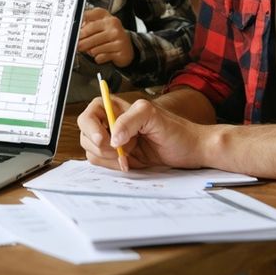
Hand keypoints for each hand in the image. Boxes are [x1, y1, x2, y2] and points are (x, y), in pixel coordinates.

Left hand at [78, 7, 134, 66]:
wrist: (127, 47)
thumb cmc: (111, 34)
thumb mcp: (102, 22)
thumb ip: (89, 20)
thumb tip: (77, 25)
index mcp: (108, 19)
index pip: (89, 23)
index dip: (79, 30)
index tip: (74, 33)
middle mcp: (114, 28)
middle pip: (90, 37)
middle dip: (81, 43)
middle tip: (78, 45)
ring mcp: (118, 40)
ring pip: (94, 49)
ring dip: (90, 52)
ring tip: (93, 50)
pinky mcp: (120, 52)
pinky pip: (101, 57)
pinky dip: (98, 58)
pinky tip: (101, 55)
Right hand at [78, 96, 207, 170]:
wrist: (190, 150)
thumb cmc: (176, 129)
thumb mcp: (152, 116)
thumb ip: (129, 121)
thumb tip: (112, 138)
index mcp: (115, 108)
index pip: (89, 113)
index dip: (90, 127)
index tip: (103, 139)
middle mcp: (111, 124)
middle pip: (85, 134)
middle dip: (100, 146)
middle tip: (121, 150)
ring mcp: (113, 142)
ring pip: (91, 151)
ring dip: (108, 158)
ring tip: (129, 155)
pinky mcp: (118, 158)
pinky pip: (102, 163)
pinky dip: (112, 166)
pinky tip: (129, 163)